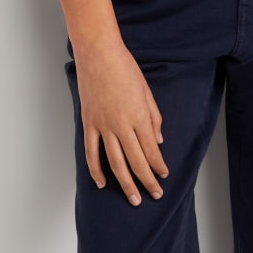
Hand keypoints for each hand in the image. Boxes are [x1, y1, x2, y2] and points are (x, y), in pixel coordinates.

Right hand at [75, 38, 168, 204]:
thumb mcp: (146, 89)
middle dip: (147, 181)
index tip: (164, 175)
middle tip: (155, 194)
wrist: (98, 53)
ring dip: (126, 183)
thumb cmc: (125, 67)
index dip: (158, 165)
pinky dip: (96, 170)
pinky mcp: (88, 123)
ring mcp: (103, 125)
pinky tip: (103, 183)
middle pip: (136, 161)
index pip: (151, 149)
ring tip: (133, 199)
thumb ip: (153, 116)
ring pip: (115, 163)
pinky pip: (91, 153)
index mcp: (138, 115)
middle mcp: (121, 125)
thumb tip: (157, 139)